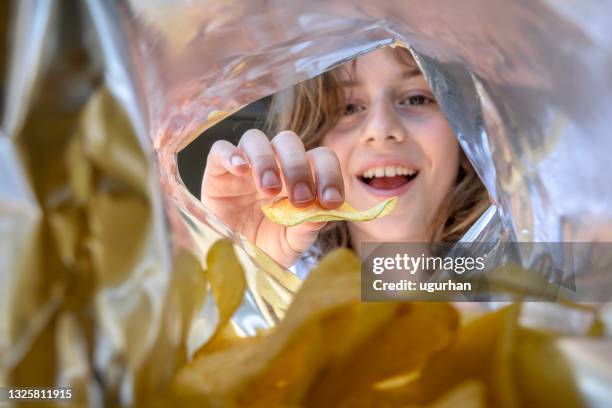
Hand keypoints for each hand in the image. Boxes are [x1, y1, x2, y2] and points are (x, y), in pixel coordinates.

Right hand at [201, 129, 344, 267]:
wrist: (235, 261)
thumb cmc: (268, 246)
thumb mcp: (292, 243)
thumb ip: (306, 228)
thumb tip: (321, 214)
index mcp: (300, 176)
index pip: (320, 158)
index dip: (329, 174)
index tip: (330, 201)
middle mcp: (273, 163)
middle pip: (288, 142)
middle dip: (297, 167)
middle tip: (300, 198)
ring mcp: (245, 165)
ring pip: (255, 139)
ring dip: (265, 160)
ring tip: (268, 189)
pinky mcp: (217, 171)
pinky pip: (220, 149)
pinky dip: (231, 155)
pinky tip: (240, 170)